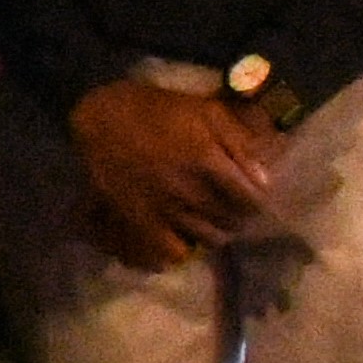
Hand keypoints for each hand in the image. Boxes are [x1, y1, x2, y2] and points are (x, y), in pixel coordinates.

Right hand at [63, 76, 276, 266]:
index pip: (251, 198)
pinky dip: (184, 247)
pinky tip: (183, 235)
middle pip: (232, 220)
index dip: (257, 199)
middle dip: (239, 215)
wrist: (100, 118)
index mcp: (207, 160)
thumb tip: (263, 178)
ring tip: (211, 220)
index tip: (252, 195)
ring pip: (208, 237)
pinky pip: (172, 251)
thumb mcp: (205, 111)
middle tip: (233, 207)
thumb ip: (238, 141)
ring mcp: (163, 207)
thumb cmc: (156, 110)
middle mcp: (188, 188)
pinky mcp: (139, 219)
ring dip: (217, 230)